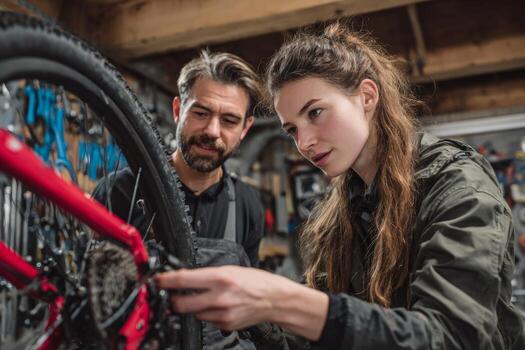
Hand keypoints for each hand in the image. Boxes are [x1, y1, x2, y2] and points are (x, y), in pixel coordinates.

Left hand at [155, 265, 288, 330]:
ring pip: (193, 313)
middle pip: (181, 303)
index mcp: (220, 278)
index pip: (183, 280)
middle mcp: (219, 297)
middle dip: (172, 300)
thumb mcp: (229, 269)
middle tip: (170, 295)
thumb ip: (206, 275)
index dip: (165, 281)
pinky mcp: (225, 325)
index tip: (157, 281)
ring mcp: (222, 314)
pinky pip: (206, 320)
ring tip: (203, 298)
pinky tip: (217, 306)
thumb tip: (185, 278)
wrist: (274, 299)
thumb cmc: (255, 281)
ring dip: (191, 307)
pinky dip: (206, 314)